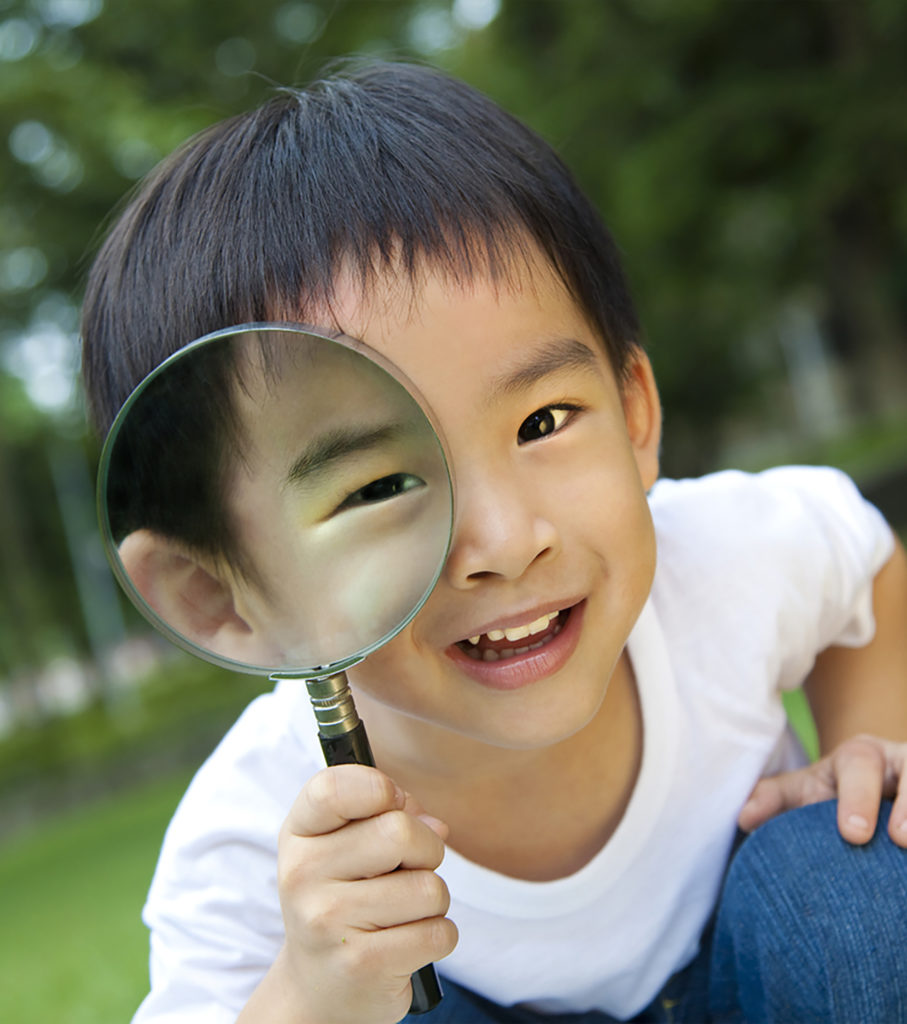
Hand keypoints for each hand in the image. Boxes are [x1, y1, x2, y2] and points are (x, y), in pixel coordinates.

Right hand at [272, 764, 457, 1023]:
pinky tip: (407, 942)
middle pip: (400, 831)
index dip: (378, 786)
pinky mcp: (362, 965)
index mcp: (299, 834)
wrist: (318, 987)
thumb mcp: (345, 847)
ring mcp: (327, 922)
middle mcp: (303, 874)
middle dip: (426, 849)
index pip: (332, 788)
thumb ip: (386, 815)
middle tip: (409, 869)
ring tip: (403, 912)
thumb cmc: (344, 898)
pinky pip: (439, 933)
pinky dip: (438, 936)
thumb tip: (435, 827)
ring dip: (434, 900)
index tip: (392, 801)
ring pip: (429, 887)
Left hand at [739, 734, 906, 846]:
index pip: (859, 765)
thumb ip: (774, 800)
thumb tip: (743, 817)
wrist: (880, 786)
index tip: (853, 834)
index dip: (857, 798)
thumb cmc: (839, 793)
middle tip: (899, 840)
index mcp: (862, 755)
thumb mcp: (809, 791)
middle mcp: (903, 762)